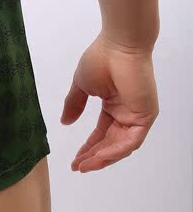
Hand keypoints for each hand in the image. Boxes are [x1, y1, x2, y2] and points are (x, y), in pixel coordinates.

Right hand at [61, 34, 158, 172]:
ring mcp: (138, 115)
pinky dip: (115, 150)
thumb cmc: (101, 58)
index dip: (88, 147)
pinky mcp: (146, 116)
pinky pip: (131, 141)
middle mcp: (127, 112)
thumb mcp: (82, 86)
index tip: (75, 159)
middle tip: (78, 166)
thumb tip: (64, 122)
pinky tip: (99, 156)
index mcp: (115, 106)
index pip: (102, 133)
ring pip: (121, 146)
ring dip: (103, 157)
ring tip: (85, 165)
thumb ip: (74, 105)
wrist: (118, 45)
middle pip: (111, 143)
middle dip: (94, 156)